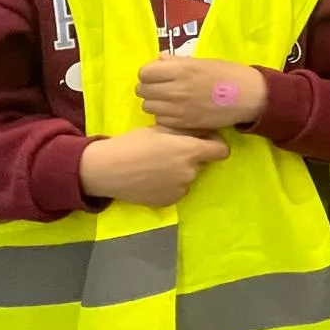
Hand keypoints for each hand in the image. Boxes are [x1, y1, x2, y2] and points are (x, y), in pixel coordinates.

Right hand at [78, 125, 229, 207]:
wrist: (107, 170)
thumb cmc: (133, 143)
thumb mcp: (160, 128)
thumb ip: (185, 130)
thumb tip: (203, 129)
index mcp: (190, 150)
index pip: (221, 150)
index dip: (216, 144)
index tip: (205, 141)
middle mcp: (190, 172)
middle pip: (202, 162)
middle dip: (192, 156)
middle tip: (170, 151)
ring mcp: (181, 189)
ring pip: (188, 177)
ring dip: (180, 171)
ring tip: (157, 165)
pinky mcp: (169, 201)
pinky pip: (177, 190)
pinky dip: (170, 184)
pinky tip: (152, 178)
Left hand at [137, 55, 265, 131]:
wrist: (250, 96)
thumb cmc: (229, 74)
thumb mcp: (203, 61)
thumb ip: (178, 61)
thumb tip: (159, 59)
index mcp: (181, 69)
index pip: (145, 72)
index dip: (148, 74)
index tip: (157, 75)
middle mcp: (177, 88)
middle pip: (142, 90)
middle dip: (149, 88)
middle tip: (161, 88)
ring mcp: (179, 108)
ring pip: (148, 107)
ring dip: (155, 103)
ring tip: (168, 101)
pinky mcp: (185, 123)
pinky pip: (160, 120)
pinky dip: (164, 116)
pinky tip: (176, 112)